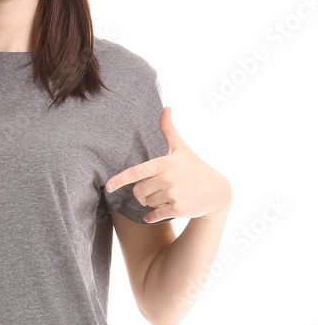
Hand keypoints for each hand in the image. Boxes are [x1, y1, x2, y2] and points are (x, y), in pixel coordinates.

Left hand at [104, 107, 231, 222]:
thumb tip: (166, 107)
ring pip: (146, 203)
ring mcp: (173, 193)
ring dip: (152, 203)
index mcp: (163, 163)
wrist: (217, 192)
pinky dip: (152, 216)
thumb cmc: (195, 168)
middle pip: (138, 191)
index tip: (108, 186)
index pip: (137, 171)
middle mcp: (167, 178)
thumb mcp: (181, 149)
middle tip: (155, 190)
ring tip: (166, 197)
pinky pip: (154, 215)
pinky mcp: (177, 208)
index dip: (121, 179)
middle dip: (142, 193)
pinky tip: (157, 213)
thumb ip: (168, 130)